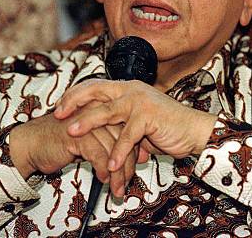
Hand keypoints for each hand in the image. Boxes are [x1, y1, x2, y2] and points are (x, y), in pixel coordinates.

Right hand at [10, 112, 145, 196]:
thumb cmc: (60, 143)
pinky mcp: (76, 135)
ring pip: (113, 148)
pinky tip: (103, 178)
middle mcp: (96, 112)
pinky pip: (98, 154)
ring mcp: (86, 122)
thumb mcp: (91, 140)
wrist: (32, 145)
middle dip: (129, 162)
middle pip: (123, 137)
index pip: (128, 125)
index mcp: (101, 108)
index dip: (136, 146)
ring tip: (118, 187)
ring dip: (118, 172)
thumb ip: (111, 142)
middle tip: (129, 181)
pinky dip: (104, 169)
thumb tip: (135, 155)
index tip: (142, 163)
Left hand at [54, 79, 217, 184]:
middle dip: (74, 102)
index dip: (75, 95)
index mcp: (127, 89)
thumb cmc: (166, 128)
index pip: (95, 86)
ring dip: (87, 122)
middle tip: (58, 115)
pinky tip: (111, 164)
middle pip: (95, 90)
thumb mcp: (136, 123)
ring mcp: (140, 101)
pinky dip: (119, 151)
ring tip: (71, 133)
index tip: (59, 107)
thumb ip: (118, 123)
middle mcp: (131, 90)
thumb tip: (95, 132)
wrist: (194, 130)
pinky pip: (128, 135)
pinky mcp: (149, 116)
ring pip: (107, 111)